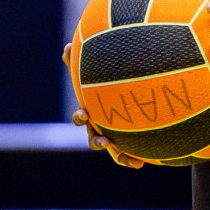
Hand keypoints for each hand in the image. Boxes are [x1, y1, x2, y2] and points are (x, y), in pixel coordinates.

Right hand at [62, 43, 145, 167]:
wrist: (127, 97)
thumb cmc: (106, 83)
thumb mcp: (94, 73)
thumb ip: (81, 62)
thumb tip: (67, 46)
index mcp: (91, 112)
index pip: (81, 116)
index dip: (80, 117)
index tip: (85, 114)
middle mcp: (99, 128)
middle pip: (93, 139)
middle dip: (96, 142)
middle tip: (105, 141)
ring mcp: (113, 137)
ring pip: (112, 151)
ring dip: (118, 156)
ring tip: (131, 160)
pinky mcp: (127, 144)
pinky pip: (127, 155)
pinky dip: (131, 160)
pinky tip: (142, 163)